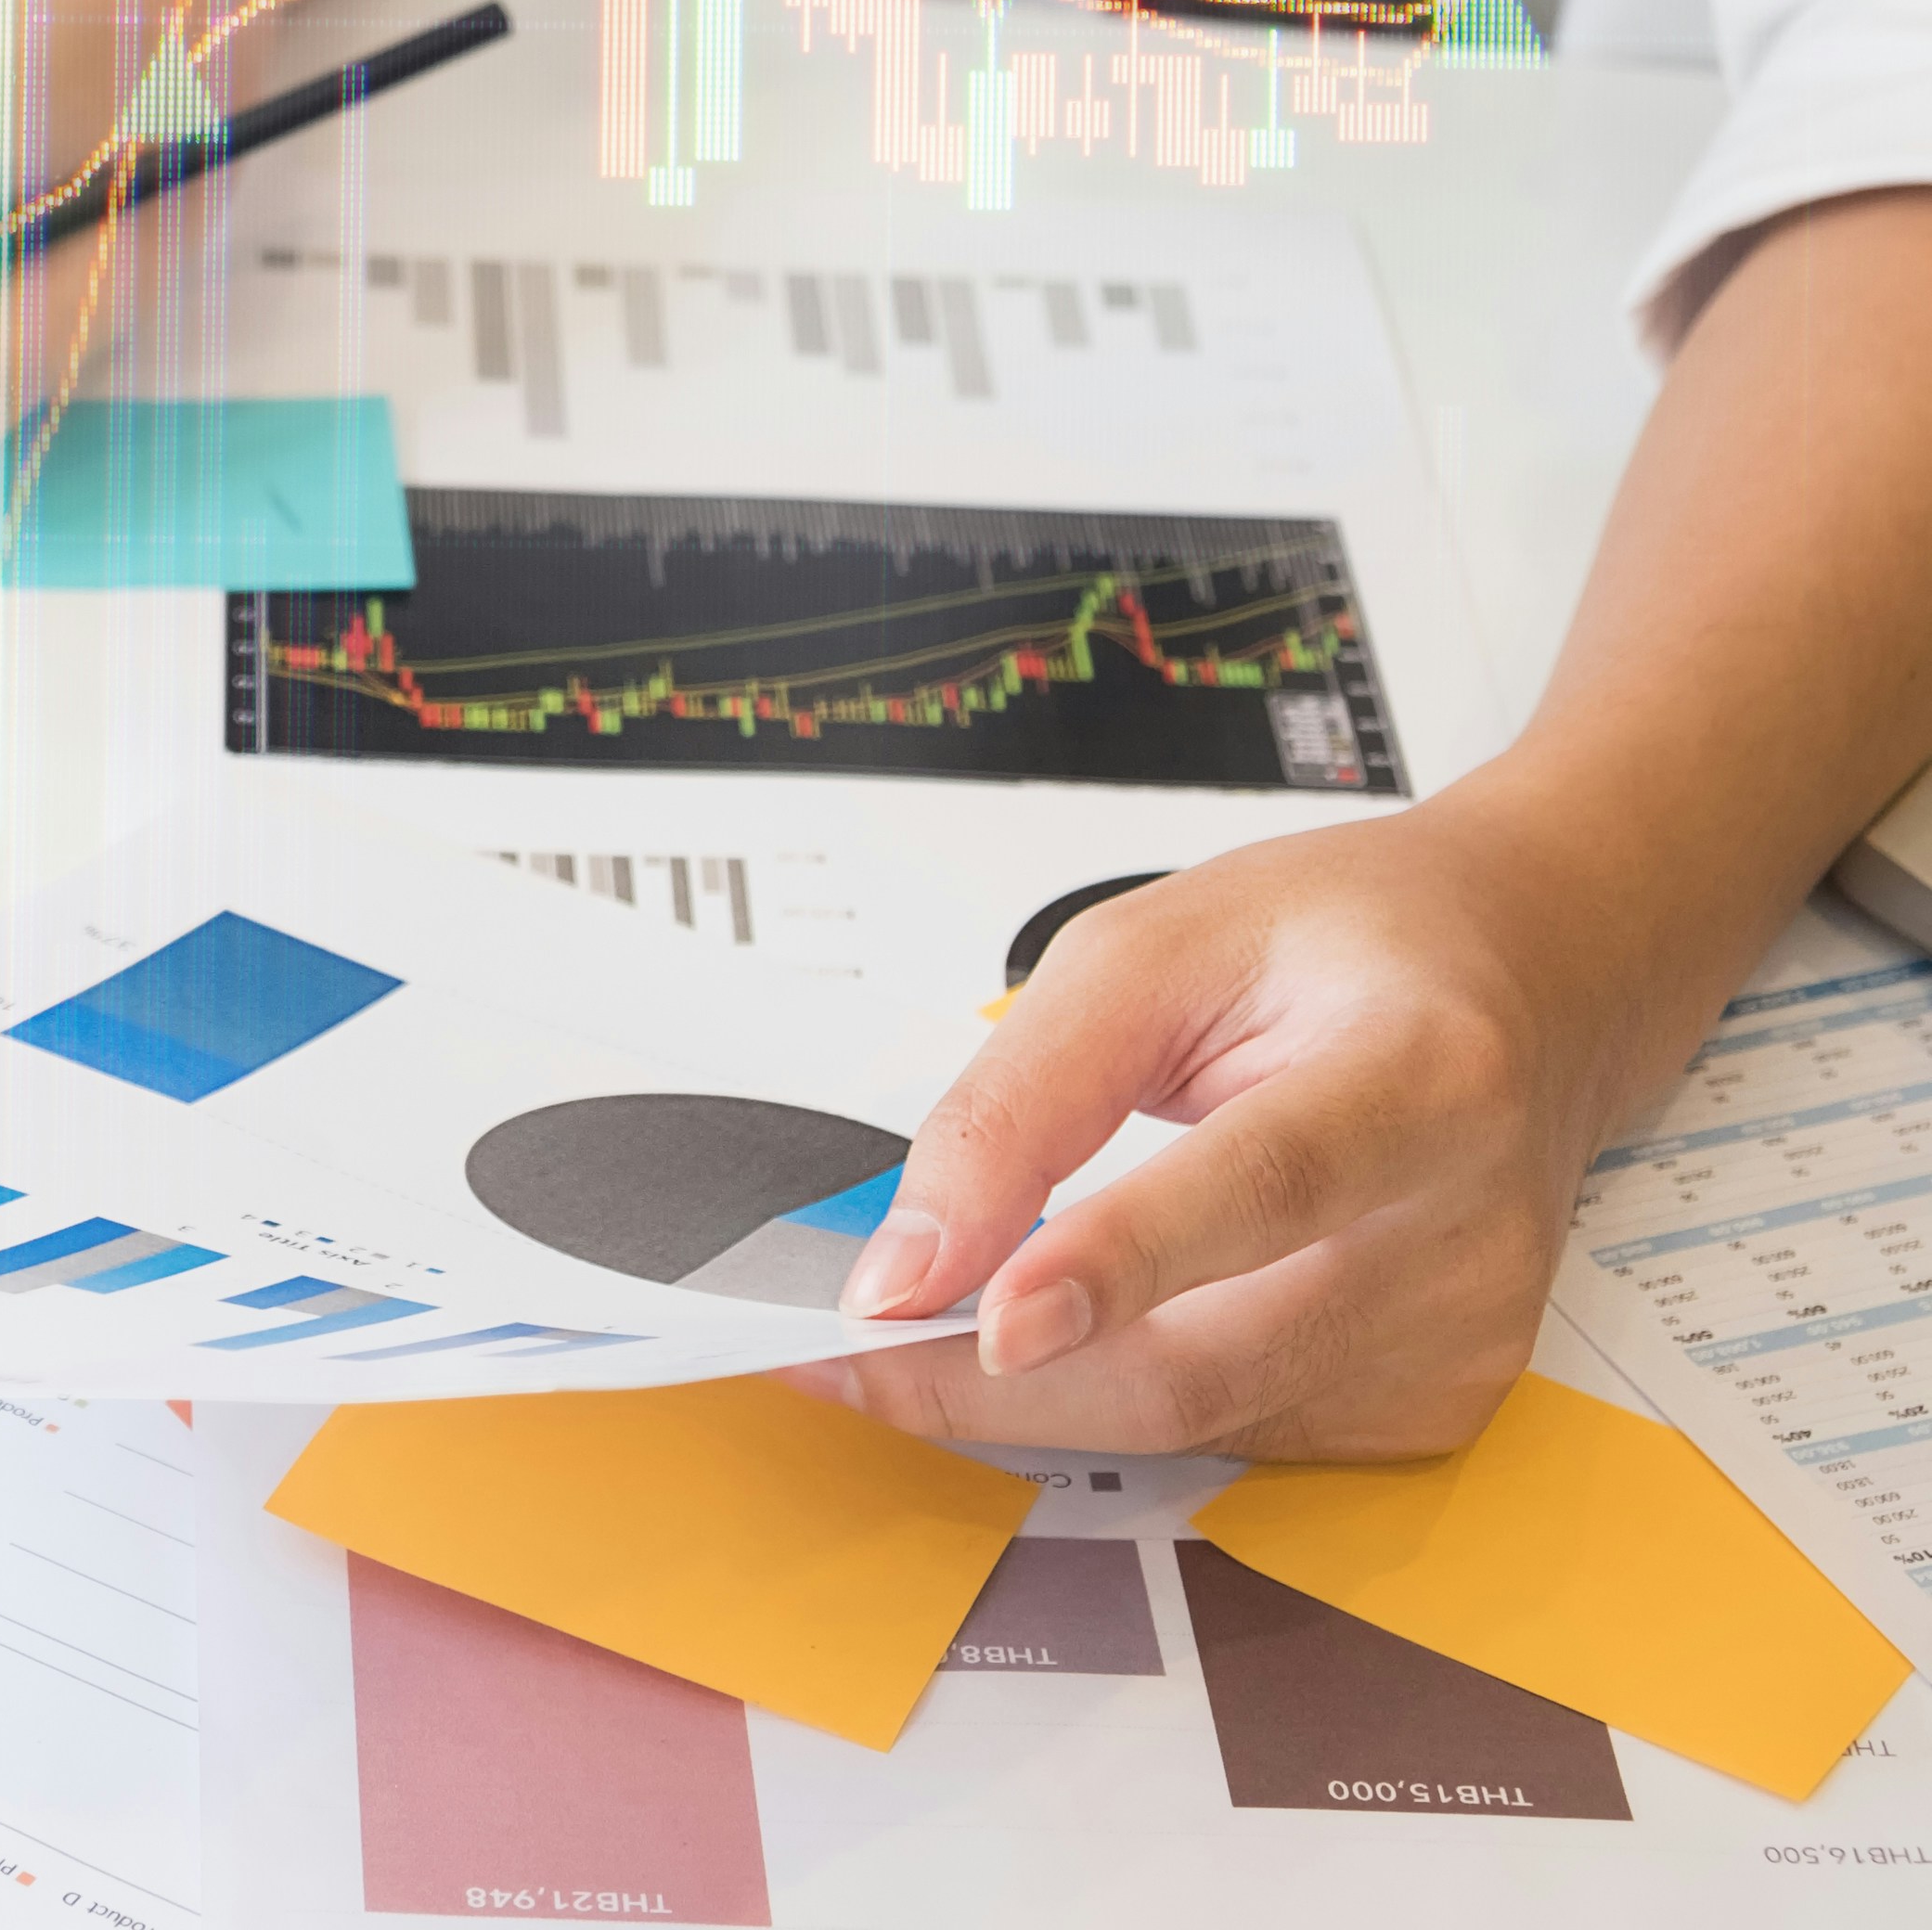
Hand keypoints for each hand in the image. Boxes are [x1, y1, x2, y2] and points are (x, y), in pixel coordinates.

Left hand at [783, 794, 1712, 1456]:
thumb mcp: (1149, 949)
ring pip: (1205, 1421)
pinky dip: (1129, 1395)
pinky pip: (1241, 1433)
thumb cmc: (1347, 944)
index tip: (983, 1318)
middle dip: (998, 1382)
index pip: (1265, 1185)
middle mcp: (1466, 1223)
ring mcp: (1465, 1333)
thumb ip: (1020, 1099)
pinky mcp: (1442, 1402)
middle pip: (1210, 1354)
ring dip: (1041, 1395)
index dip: (1118, 1263)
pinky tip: (1081, 1333)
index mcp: (1424, 1071)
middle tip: (846, 1363)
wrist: (1532, 980)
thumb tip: (909, 1262)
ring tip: (927, 1335)